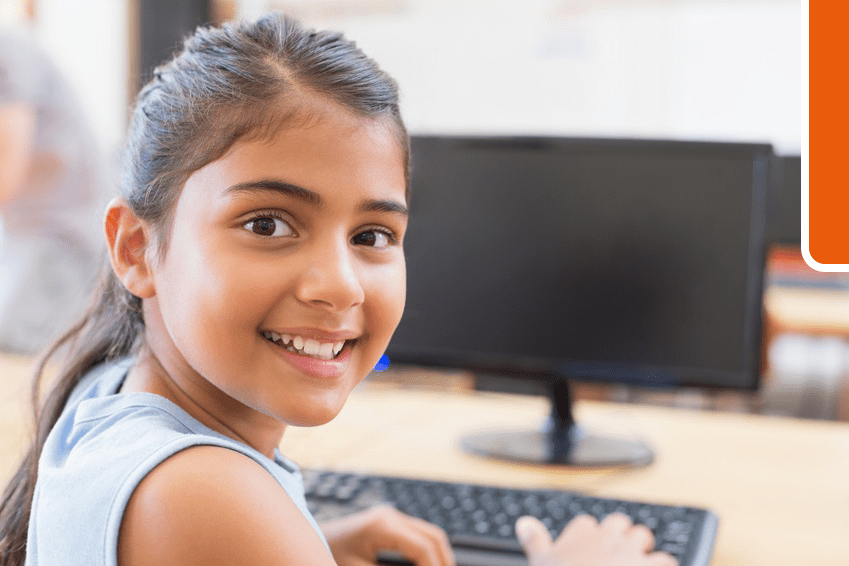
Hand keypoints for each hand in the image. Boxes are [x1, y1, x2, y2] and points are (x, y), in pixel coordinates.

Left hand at [320, 506, 455, 565]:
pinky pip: (418, 536)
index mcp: (383, 525)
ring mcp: (390, 517)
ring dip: (438, 557)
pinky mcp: (388, 524)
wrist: (300, 538)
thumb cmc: (325, 554)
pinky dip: (427, 553)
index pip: (424, 547)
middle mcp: (390, 516)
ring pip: (430, 535)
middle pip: (435, 537)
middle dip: (444, 561)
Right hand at [516, 513, 677, 565]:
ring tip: (638, 562)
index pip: (585, 524)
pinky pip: (666, 559)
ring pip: (642, 535)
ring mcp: (631, 551)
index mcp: (581, 533)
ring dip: (641, 548)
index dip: (587, 537)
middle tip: (616, 554)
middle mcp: (607, 536)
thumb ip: (534, 540)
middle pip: (618, 523)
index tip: (586, 550)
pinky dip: (663, 565)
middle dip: (618, 535)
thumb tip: (524, 522)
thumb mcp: (540, 562)